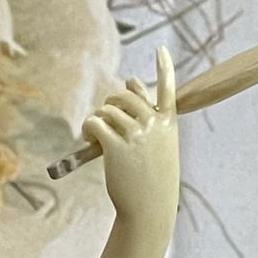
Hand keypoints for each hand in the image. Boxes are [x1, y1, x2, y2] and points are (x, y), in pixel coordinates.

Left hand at [81, 47, 178, 237]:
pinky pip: (96, 123)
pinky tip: (88, 137)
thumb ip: (150, 120)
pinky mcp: (115, 146)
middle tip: (105, 118)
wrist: (149, 209)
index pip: (167, 88)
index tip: (161, 49)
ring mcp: (136, 134)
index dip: (164, 67)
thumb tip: (129, 87)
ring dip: (98, 119)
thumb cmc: (152, 180)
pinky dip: (88, 127)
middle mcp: (153, 123)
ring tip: (95, 134)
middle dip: (111, 103)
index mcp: (168, 123)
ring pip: (108, 110)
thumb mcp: (159, 148)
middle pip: (125, 95)